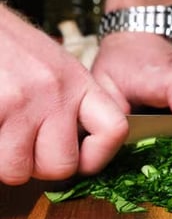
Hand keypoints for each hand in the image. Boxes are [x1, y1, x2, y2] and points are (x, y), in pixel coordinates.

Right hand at [0, 6, 127, 184]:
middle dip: (40, 166)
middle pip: (62, 166)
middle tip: (27, 148)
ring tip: (3, 134)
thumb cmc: (10, 47)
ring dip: (7, 162)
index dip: (97, 156)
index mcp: (79, 82)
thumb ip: (71, 104)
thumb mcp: (55, 68)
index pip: (114, 130)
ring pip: (19, 171)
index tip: (81, 158)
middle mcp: (57, 92)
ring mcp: (23, 102)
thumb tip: (78, 148)